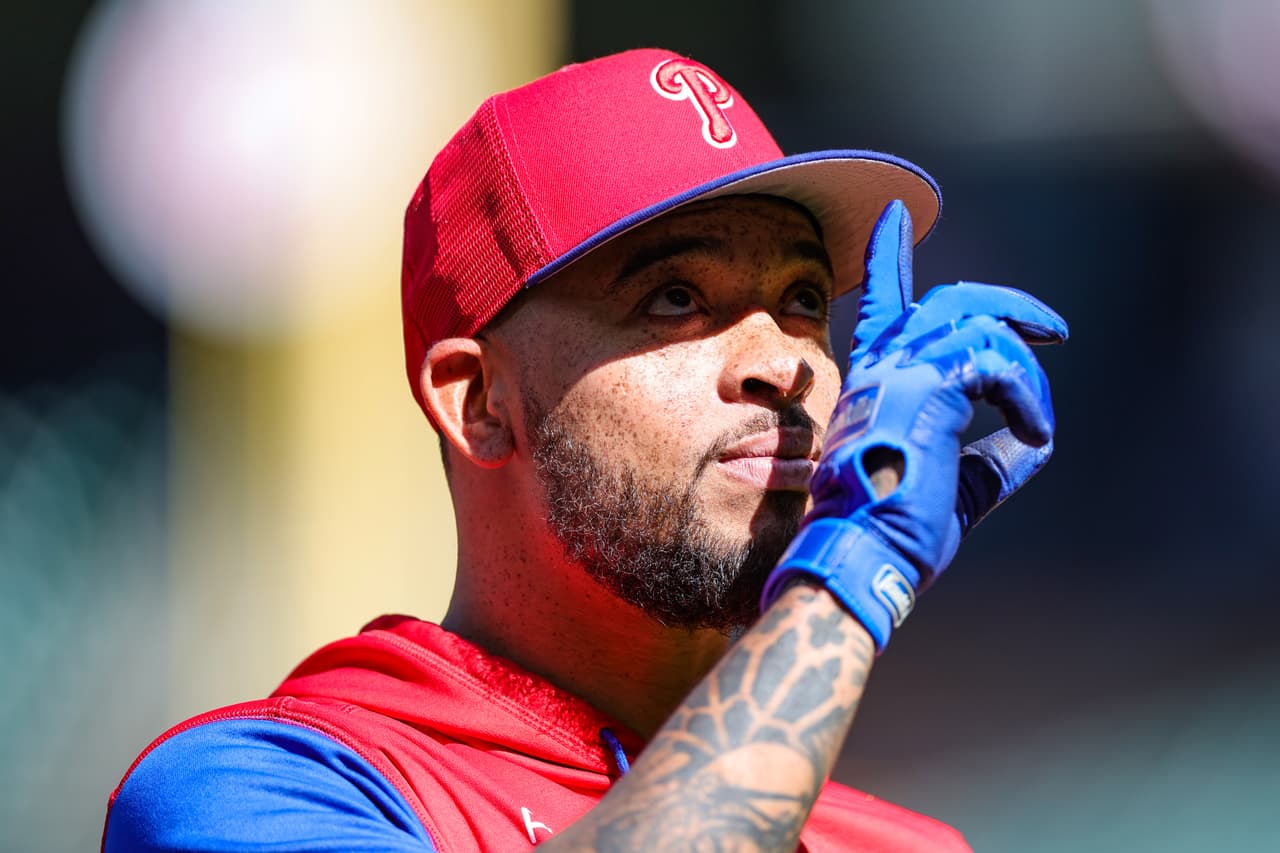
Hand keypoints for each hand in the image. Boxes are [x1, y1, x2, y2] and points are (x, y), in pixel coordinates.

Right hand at [760, 200, 1067, 650]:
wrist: (862, 556)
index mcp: (876, 386)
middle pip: (949, 301)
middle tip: (1051, 328)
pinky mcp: (924, 386)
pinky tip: (1034, 431)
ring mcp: (898, 372)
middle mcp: (881, 368)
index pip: (883, 305)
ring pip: (979, 325)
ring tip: (1039, 418)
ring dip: (1025, 368)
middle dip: (1006, 305)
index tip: (894, 214)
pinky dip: (1027, 395)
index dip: (889, 256)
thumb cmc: (896, 531)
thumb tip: (1027, 443)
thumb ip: (988, 459)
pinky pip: (996, 361)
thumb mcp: (956, 488)